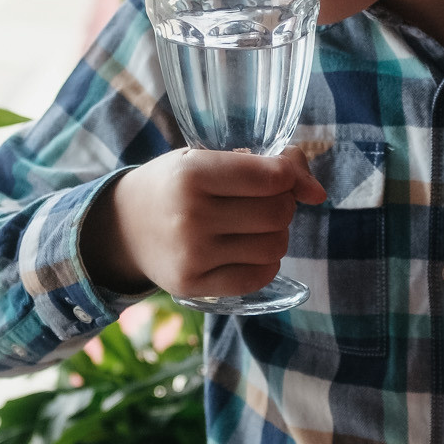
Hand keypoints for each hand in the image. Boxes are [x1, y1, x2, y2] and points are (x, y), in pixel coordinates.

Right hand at [82, 148, 325, 299]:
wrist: (123, 226)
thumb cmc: (174, 184)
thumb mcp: (205, 158)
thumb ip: (263, 165)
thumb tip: (319, 192)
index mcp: (192, 173)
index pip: (270, 177)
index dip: (291, 175)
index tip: (285, 176)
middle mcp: (191, 215)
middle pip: (277, 214)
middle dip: (284, 204)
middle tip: (266, 201)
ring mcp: (192, 255)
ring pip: (274, 247)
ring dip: (277, 234)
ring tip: (256, 226)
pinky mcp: (193, 285)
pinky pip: (258, 277)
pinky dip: (266, 262)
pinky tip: (248, 249)